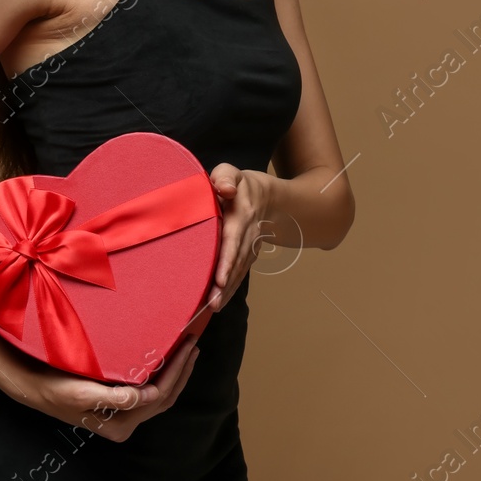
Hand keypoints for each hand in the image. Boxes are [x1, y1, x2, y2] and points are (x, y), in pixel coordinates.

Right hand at [0, 334, 200, 442]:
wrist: (34, 387)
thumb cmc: (55, 388)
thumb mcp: (82, 393)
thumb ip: (115, 397)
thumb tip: (146, 395)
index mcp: (120, 425)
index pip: (159, 396)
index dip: (176, 371)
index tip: (186, 347)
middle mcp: (125, 424)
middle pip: (165, 397)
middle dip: (182, 371)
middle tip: (193, 344)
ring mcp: (124, 417)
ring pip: (161, 396)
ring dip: (177, 374)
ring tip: (188, 351)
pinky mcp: (120, 406)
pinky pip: (150, 393)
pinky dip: (164, 376)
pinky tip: (169, 361)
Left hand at [207, 164, 269, 312]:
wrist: (269, 197)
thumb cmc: (241, 185)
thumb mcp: (232, 172)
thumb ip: (225, 177)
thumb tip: (225, 189)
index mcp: (240, 215)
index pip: (233, 239)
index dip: (227, 260)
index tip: (219, 278)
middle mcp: (248, 235)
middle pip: (237, 262)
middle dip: (225, 284)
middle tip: (212, 304)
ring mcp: (251, 247)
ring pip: (239, 271)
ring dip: (227, 291)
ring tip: (213, 308)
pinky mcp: (249, 256)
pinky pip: (240, 274)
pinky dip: (230, 290)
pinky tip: (219, 303)